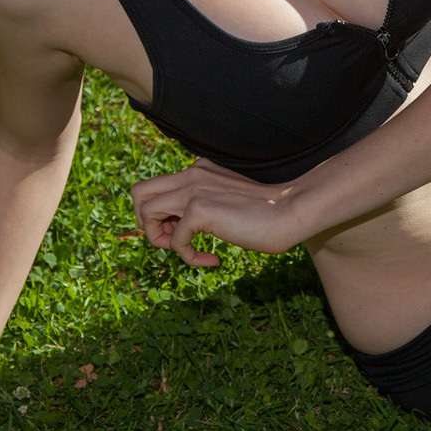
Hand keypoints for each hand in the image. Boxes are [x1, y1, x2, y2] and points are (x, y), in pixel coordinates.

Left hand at [129, 157, 312, 266]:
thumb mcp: (228, 202)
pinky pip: (174, 240)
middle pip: (138, 192)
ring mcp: (193, 189)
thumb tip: (185, 227)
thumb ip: (207, 204)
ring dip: (160, 239)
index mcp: (198, 170)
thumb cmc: (268, 214)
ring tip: (187, 251)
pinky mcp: (198, 210)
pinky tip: (214, 261)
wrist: (292, 212)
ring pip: (144, 211)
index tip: (185, 233)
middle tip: (171, 240)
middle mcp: (191, 174)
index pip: (157, 187)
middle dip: (146, 222)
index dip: (163, 216)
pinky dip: (189, 258)